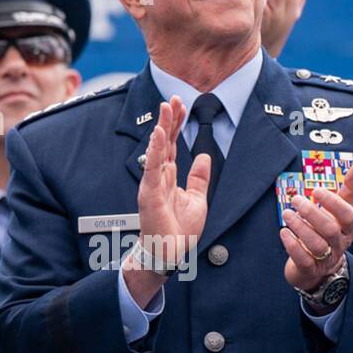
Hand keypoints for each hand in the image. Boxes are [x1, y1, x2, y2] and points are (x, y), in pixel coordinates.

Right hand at [123, 97, 209, 306]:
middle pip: (163, 142)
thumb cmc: (179, 231)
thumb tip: (203, 156)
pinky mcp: (149, 192)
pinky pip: (152, 166)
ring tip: (166, 107)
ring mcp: (152, 183)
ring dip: (161, 127)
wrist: (170, 253)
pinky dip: (155, 148)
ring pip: (157, 149)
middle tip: (174, 98)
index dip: (175, 125)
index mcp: (168, 176)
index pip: (171, 144)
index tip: (180, 106)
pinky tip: (158, 132)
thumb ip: (198, 177)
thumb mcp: (197, 200)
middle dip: (168, 119)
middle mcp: (158, 176)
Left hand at [281, 161, 352, 298]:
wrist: (319, 267)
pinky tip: (283, 232)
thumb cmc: (329, 231)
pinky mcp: (309, 269)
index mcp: (347, 229)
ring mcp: (325, 258)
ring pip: (316, 245)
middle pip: (330, 230)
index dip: (333, 203)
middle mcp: (339, 244)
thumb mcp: (339, 211)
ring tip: (286, 213)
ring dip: (299, 227)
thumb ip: (349, 189)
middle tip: (295, 199)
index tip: (316, 190)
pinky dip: (292, 245)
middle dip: (311, 213)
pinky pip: (303, 260)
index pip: (347, 216)